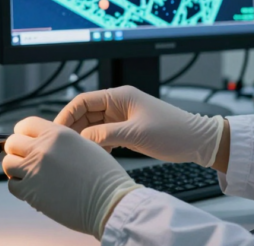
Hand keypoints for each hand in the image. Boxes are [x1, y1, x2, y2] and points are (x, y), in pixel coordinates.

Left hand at [4, 116, 141, 238]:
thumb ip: (62, 141)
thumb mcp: (85, 145)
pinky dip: (19, 187)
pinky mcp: (30, 191)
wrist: (109, 201)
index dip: (23, 133)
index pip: (26, 124)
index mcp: (58, 133)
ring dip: (16, 168)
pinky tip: (32, 188)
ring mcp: (35, 169)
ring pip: (8, 163)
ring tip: (28, 174)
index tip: (24, 139)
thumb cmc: (104, 176)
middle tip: (25, 158)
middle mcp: (43, 148)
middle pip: (12, 142)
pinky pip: (12, 185)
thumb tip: (47, 143)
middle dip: (17, 150)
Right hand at [55, 86, 223, 166]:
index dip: (66, 114)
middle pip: (85, 114)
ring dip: (85, 139)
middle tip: (63, 148)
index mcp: (119, 97)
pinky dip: (98, 145)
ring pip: (93, 126)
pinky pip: (104, 136)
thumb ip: (105, 134)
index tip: (55, 131)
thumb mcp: (136, 134)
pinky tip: (96, 157)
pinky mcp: (128, 130)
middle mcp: (118, 104)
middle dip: (73, 129)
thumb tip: (81, 138)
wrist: (197, 141)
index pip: (83, 101)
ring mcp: (123, 118)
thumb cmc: (172, 132)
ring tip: (76, 155)